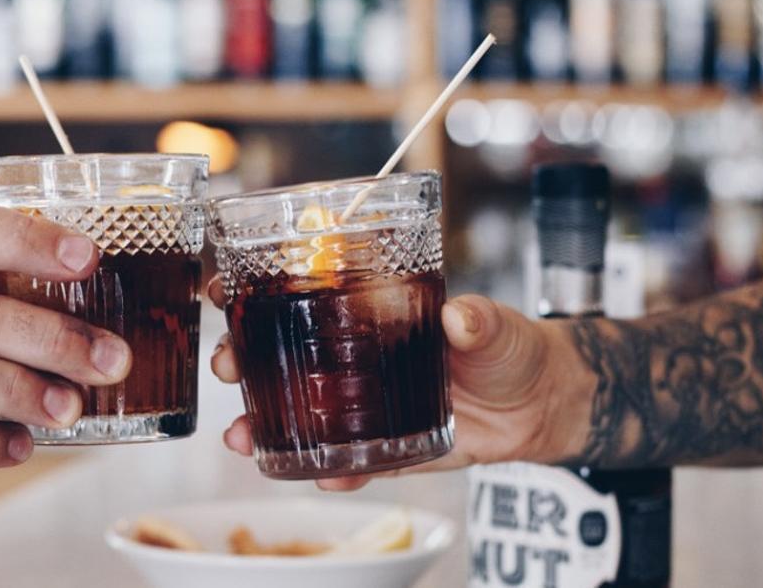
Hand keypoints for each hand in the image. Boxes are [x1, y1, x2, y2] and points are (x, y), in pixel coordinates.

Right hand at [207, 276, 590, 490]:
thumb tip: (461, 318)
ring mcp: (365, 403)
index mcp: (370, 312)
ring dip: (263, 423)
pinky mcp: (386, 446)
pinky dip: (332, 472)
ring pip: (300, 412)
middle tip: (225, 364)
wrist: (541, 404)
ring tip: (240, 436)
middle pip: (280, 354)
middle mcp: (355, 356)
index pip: (300, 293)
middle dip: (239, 359)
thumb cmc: (511, 347)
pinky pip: (349, 461)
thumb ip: (478, 319)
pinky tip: (316, 475)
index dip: (252, 288)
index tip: (221, 288)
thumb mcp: (496, 324)